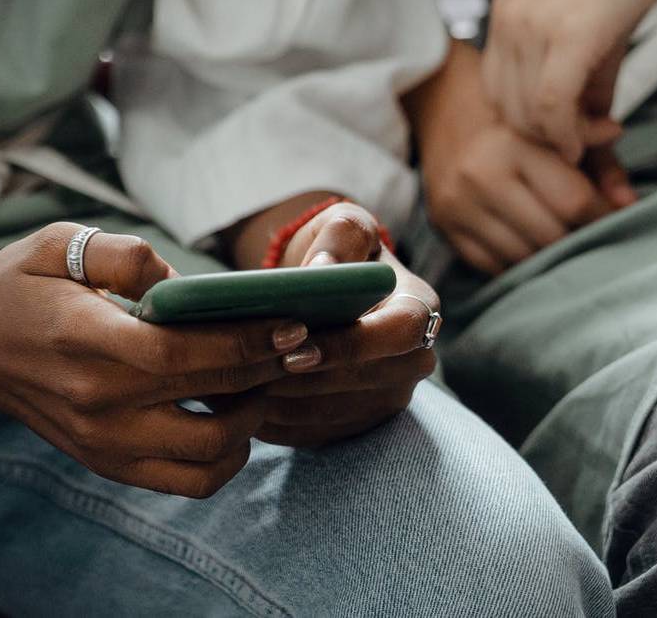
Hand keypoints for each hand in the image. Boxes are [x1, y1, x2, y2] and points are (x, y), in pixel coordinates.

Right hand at [0, 224, 306, 498]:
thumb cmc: (19, 283)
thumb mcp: (58, 241)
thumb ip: (124, 253)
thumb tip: (179, 280)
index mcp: (88, 342)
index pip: (187, 356)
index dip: (250, 344)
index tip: (295, 324)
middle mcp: (99, 403)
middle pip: (212, 406)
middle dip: (269, 375)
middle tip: (302, 345)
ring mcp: (103, 443)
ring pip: (208, 459)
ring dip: (250, 424)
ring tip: (261, 381)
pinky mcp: (106, 465)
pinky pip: (184, 482)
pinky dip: (222, 460)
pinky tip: (231, 416)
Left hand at [256, 202, 440, 447]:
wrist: (334, 286)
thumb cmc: (339, 251)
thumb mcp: (343, 225)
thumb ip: (340, 236)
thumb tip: (322, 271)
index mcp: (419, 307)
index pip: (400, 334)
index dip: (351, 345)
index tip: (297, 349)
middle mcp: (415, 358)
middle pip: (366, 382)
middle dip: (307, 383)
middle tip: (253, 376)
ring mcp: (390, 394)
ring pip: (338, 413)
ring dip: (287, 406)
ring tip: (237, 390)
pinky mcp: (362, 420)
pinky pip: (321, 432)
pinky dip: (282, 424)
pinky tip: (244, 406)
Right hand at [413, 42, 636, 275]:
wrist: (442, 103)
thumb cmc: (512, 117)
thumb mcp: (559, 127)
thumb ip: (601, 160)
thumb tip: (629, 205)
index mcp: (514, 142)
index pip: (574, 201)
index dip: (604, 216)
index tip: (616, 218)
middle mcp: (481, 174)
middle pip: (550, 235)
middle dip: (578, 239)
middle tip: (591, 233)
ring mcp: (458, 204)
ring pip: (524, 257)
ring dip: (550, 254)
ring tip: (562, 238)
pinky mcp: (443, 226)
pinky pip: (495, 265)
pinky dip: (519, 260)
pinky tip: (528, 241)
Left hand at [485, 0, 656, 161]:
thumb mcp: (594, 33)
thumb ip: (582, 84)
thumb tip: (584, 134)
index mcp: (503, 15)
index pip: (496, 93)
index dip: (533, 125)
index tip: (576, 132)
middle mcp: (505, 20)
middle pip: (507, 111)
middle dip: (550, 139)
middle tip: (598, 137)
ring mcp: (529, 26)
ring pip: (529, 115)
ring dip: (570, 139)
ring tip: (610, 129)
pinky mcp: (564, 35)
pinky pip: (553, 106)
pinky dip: (576, 133)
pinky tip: (610, 128)